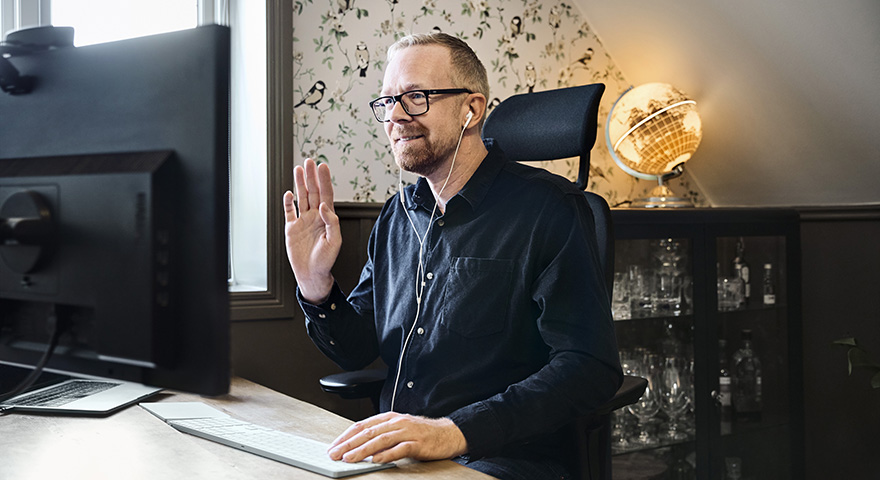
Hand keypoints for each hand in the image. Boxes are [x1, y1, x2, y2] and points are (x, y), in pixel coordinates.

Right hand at [283, 158, 340, 302]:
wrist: (312, 273)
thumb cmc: (326, 260)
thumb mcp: (335, 241)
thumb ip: (332, 222)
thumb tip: (324, 206)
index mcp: (327, 218)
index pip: (326, 195)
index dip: (324, 180)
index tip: (323, 167)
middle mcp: (315, 216)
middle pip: (313, 192)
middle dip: (311, 177)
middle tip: (309, 161)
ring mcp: (303, 221)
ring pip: (301, 197)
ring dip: (300, 184)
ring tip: (298, 169)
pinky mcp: (291, 228)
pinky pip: (289, 212)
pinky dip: (288, 202)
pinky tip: (289, 193)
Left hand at [328, 412, 467, 463]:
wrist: (448, 433)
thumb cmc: (422, 433)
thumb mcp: (398, 429)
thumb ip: (381, 435)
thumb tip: (358, 446)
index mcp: (390, 418)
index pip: (363, 425)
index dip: (346, 436)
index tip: (334, 446)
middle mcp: (397, 422)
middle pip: (368, 433)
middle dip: (348, 444)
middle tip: (335, 454)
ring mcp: (407, 432)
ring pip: (380, 440)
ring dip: (362, 450)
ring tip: (349, 458)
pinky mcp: (418, 443)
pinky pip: (399, 449)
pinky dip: (386, 455)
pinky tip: (375, 460)